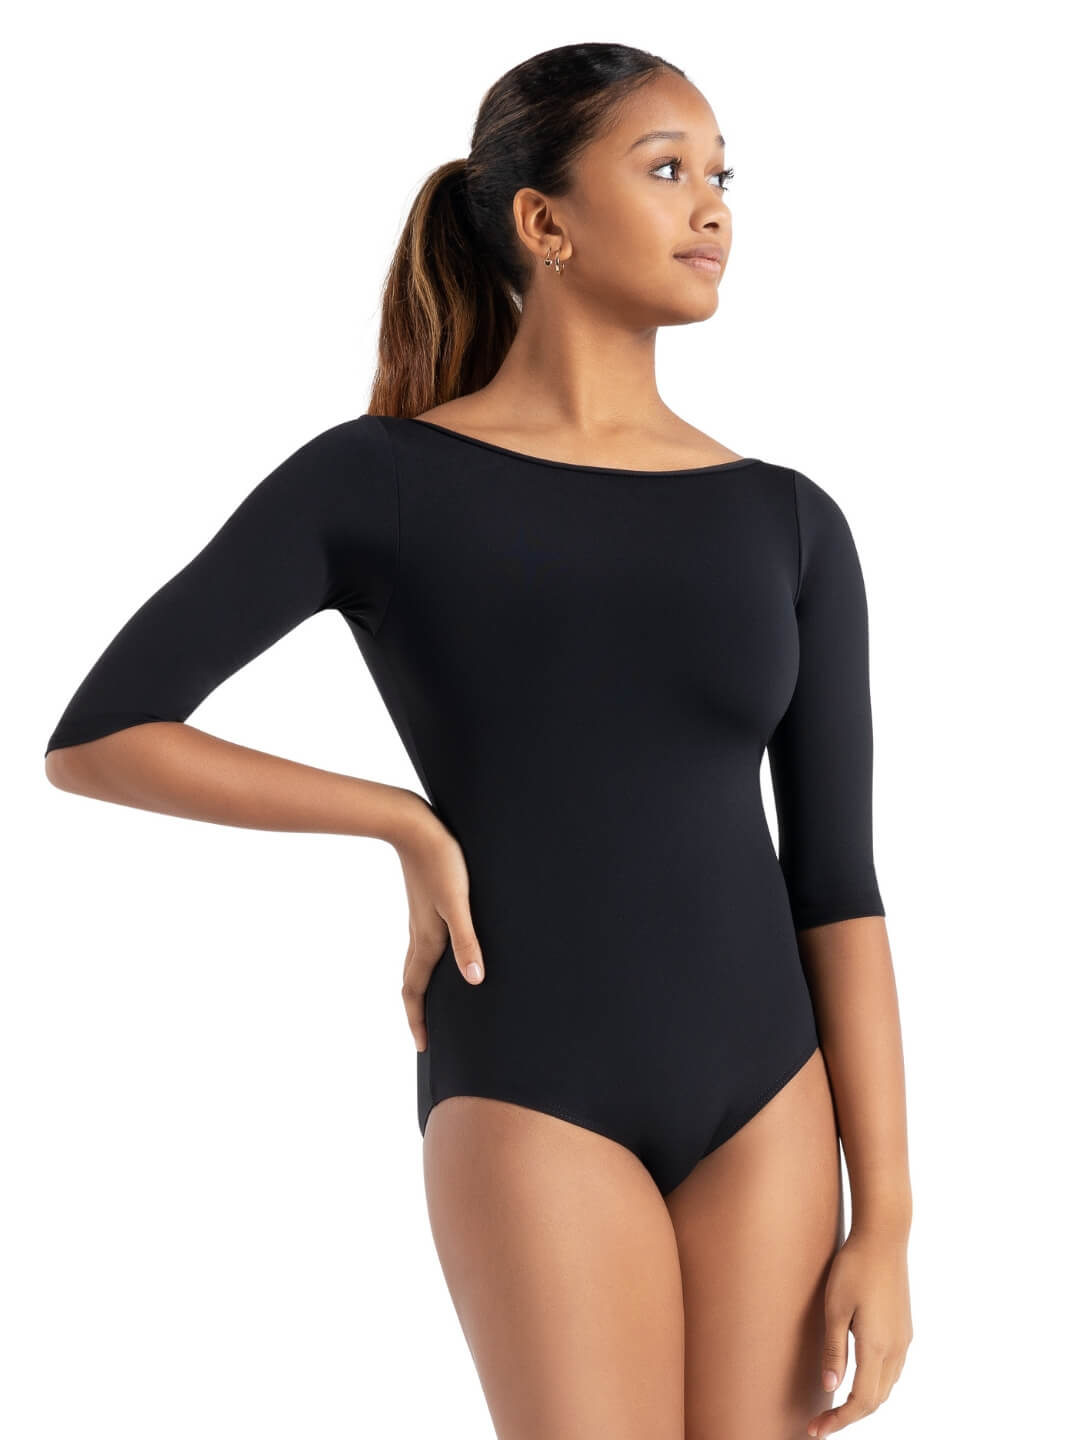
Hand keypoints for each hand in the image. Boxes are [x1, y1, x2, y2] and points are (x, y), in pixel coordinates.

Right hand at [393, 798, 484, 1051]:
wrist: (412, 825)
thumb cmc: (440, 861)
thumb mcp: (459, 903)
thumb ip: (467, 941)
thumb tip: (474, 980)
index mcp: (427, 940)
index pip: (416, 991)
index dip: (418, 1021)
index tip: (423, 1047)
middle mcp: (420, 934)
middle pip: (414, 982)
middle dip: (418, 1011)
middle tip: (426, 1034)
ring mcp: (421, 919)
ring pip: (418, 963)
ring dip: (422, 987)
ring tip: (433, 1003)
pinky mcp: (425, 904)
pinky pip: (424, 945)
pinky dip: (428, 962)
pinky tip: (443, 954)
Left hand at [808, 1228, 912, 1436]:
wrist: (884, 1236)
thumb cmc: (854, 1267)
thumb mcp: (835, 1308)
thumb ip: (834, 1350)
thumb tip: (830, 1387)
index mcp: (878, 1347)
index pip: (861, 1402)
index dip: (839, 1420)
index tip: (815, 1430)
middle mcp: (896, 1348)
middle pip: (876, 1400)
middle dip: (849, 1415)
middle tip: (820, 1421)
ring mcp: (904, 1338)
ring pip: (887, 1386)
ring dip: (863, 1401)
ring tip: (835, 1404)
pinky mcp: (905, 1327)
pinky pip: (892, 1369)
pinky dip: (875, 1383)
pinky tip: (858, 1376)